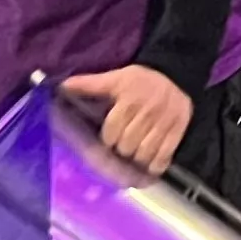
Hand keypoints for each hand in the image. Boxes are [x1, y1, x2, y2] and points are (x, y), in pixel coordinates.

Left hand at [60, 63, 193, 173]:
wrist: (176, 75)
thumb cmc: (141, 80)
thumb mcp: (116, 77)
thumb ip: (90, 84)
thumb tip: (63, 85)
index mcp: (129, 98)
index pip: (113, 129)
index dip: (108, 137)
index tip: (109, 138)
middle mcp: (147, 111)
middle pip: (127, 144)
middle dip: (121, 148)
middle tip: (121, 146)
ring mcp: (164, 122)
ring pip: (144, 153)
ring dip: (136, 158)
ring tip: (133, 154)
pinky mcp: (177, 131)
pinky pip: (164, 156)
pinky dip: (155, 164)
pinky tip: (149, 163)